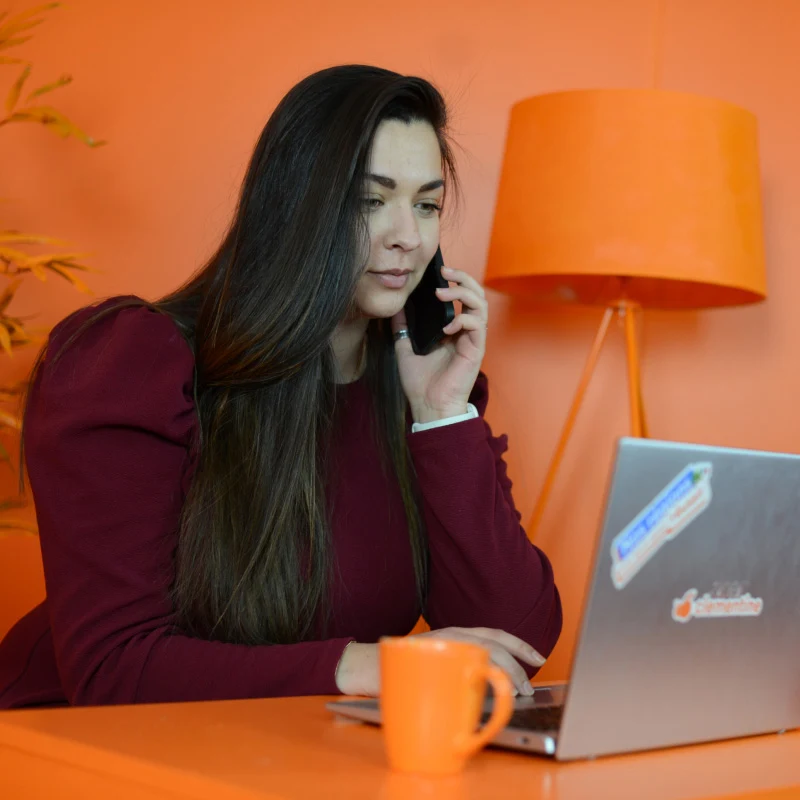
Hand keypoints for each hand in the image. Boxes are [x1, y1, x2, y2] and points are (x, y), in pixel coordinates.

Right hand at [334, 627, 544, 696]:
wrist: (363, 666)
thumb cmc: (404, 670)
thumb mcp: (438, 665)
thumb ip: (461, 670)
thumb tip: (493, 692)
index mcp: (456, 634)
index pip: (494, 634)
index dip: (519, 643)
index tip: (540, 657)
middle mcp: (450, 635)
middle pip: (492, 643)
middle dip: (515, 664)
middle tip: (527, 687)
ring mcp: (437, 645)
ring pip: (478, 651)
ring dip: (500, 670)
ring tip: (513, 690)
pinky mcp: (422, 657)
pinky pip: (452, 668)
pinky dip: (470, 680)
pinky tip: (478, 691)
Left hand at [391, 266, 487, 423]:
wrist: (428, 406)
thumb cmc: (420, 382)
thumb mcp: (405, 348)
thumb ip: (403, 328)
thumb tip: (396, 308)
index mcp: (451, 329)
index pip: (460, 296)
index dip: (453, 280)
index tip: (437, 271)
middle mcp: (465, 331)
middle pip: (475, 294)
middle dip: (462, 277)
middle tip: (445, 270)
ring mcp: (472, 339)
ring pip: (480, 304)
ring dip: (463, 292)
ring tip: (443, 292)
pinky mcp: (476, 349)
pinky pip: (478, 325)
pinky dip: (464, 319)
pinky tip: (447, 327)